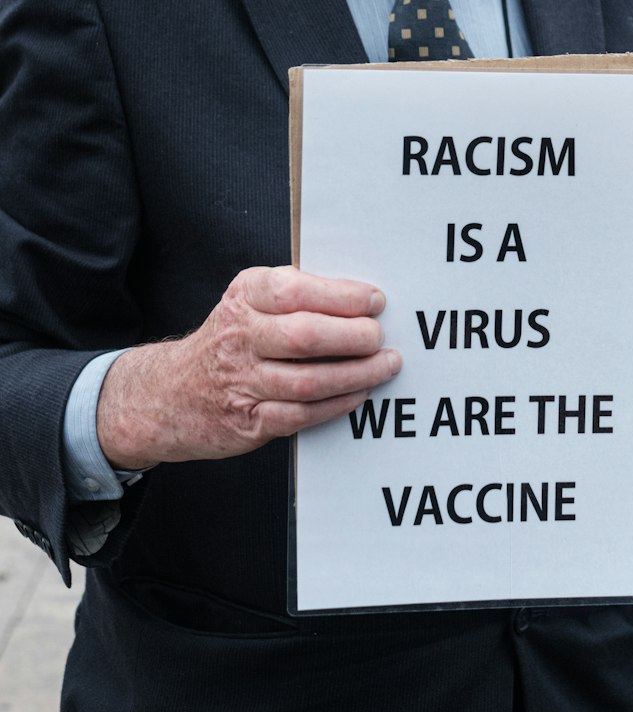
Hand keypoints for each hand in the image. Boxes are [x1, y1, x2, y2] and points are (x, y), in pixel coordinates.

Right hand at [97, 265, 400, 468]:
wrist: (170, 393)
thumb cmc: (230, 339)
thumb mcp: (249, 301)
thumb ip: (295, 294)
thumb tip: (360, 298)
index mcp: (245, 296)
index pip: (296, 290)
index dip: (342, 296)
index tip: (375, 301)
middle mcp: (240, 336)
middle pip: (306, 336)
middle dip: (354, 337)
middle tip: (381, 338)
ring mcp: (242, 381)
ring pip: (308, 380)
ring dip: (356, 374)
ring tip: (384, 366)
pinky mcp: (247, 421)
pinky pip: (300, 414)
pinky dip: (336, 405)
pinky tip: (357, 394)